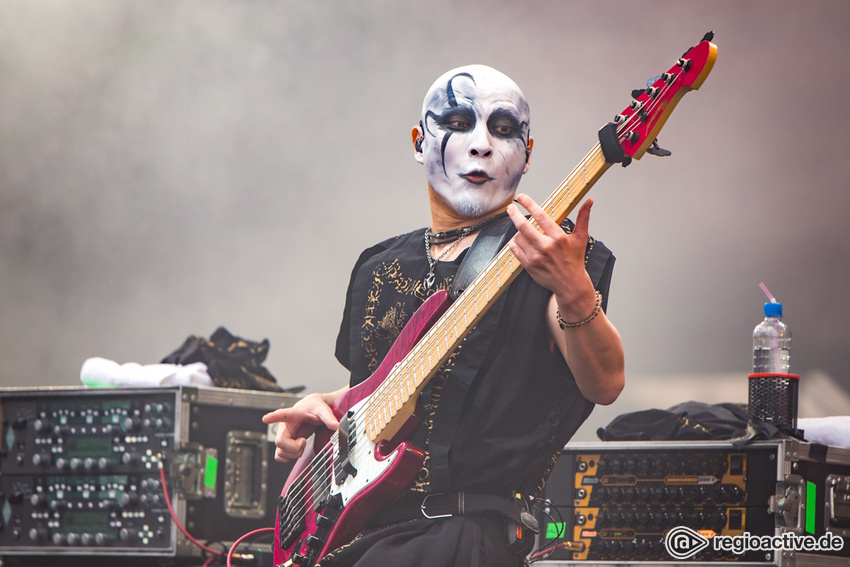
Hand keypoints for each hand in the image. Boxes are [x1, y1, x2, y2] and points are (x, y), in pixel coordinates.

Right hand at [262, 393, 339, 461]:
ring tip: (302, 445)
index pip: (281, 415)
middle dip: (294, 448)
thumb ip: (329, 418)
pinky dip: (289, 458)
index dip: (273, 417)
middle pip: (280, 443)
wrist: (312, 409)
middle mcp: (284, 426)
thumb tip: (335, 426)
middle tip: (303, 442)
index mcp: (292, 415)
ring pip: (280, 453)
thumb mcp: (323, 410)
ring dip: (293, 454)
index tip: (266, 418)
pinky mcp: (284, 444)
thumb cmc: (314, 408)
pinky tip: (299, 450)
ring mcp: (283, 436)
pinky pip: (280, 457)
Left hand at [506, 193, 596, 317]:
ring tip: (522, 229)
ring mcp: (536, 257)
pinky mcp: (529, 266)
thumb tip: (589, 201)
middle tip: (511, 208)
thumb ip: (583, 218)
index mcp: (558, 238)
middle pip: (523, 226)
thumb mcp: (581, 238)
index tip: (521, 197)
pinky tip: (519, 240)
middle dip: (514, 214)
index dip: (528, 204)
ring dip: (518, 230)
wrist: (570, 284)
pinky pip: (515, 249)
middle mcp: (546, 247)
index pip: (540, 216)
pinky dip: (514, 242)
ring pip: (518, 237)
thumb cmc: (575, 259)